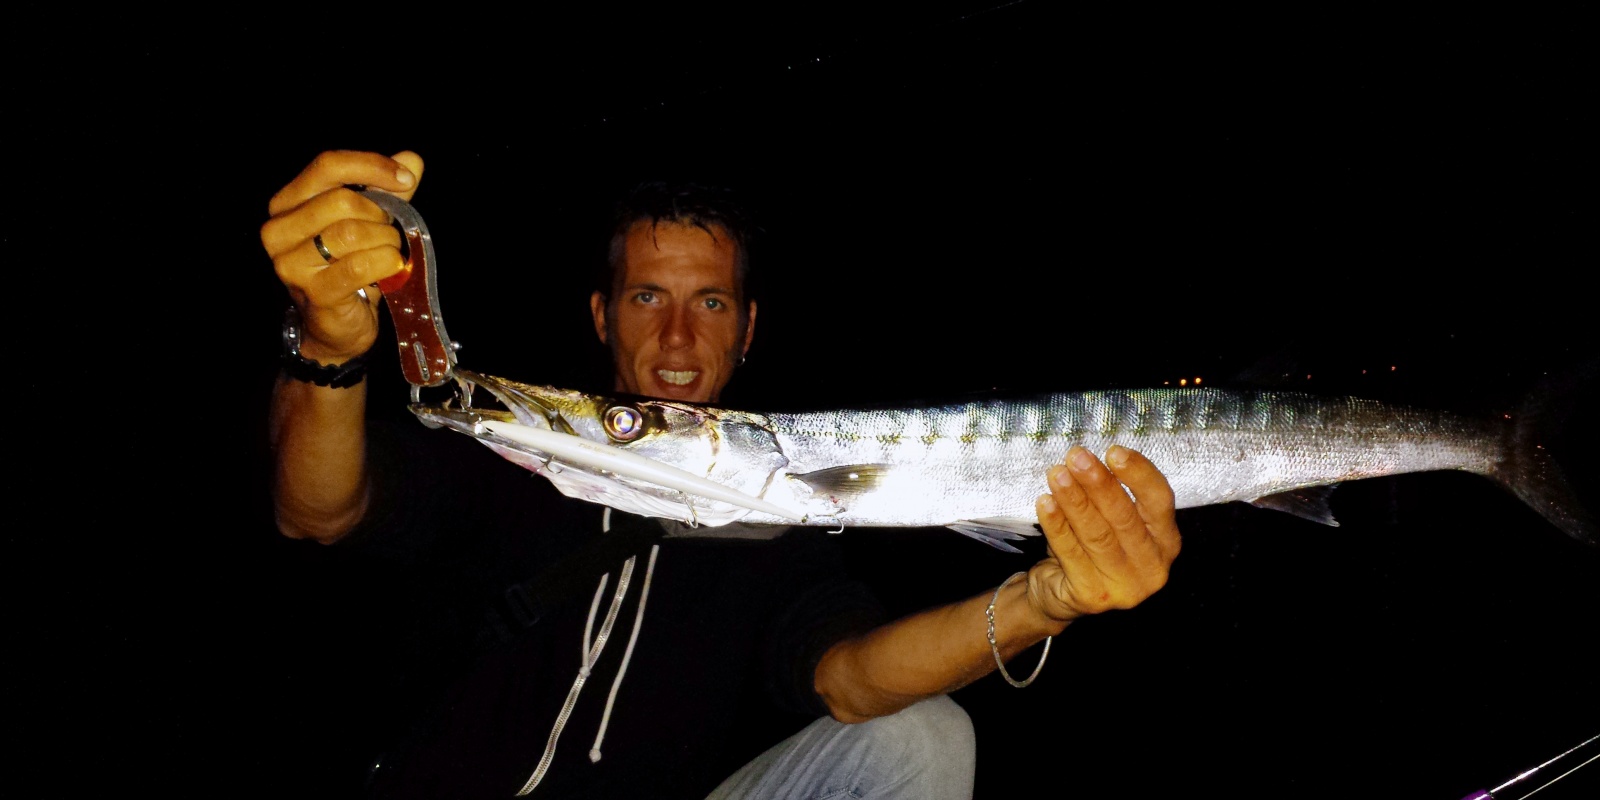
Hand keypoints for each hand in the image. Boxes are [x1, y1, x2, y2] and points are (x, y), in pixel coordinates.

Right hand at [259, 150, 423, 363]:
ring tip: (390, 251)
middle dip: (380, 214)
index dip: (370, 166)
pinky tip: (393, 268)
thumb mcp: (368, 222)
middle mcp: (278, 229)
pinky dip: (387, 263)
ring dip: (385, 240)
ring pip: (352, 232)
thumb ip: (386, 190)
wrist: (336, 327)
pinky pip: (360, 265)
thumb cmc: (350, 268)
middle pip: (342, 200)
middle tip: (391, 231)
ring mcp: (290, 263)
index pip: (327, 166)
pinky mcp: (313, 291)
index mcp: (287, 203)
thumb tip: (412, 159)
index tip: (405, 178)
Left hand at [1027, 445, 1180, 621]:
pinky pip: (1071, 553)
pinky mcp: (1093, 597)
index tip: (1114, 451)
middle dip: (1099, 484)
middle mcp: (1153, 567)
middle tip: (1076, 457)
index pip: (1160, 501)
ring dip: (1075, 500)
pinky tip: (1045, 503)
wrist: (1060, 594)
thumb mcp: (1111, 520)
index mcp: (1166, 540)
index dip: (1139, 474)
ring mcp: (1125, 587)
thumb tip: (1092, 458)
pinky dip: (1057, 525)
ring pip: (1097, 535)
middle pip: (1125, 518)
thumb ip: (1112, 495)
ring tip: (1057, 474)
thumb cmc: (1091, 547)